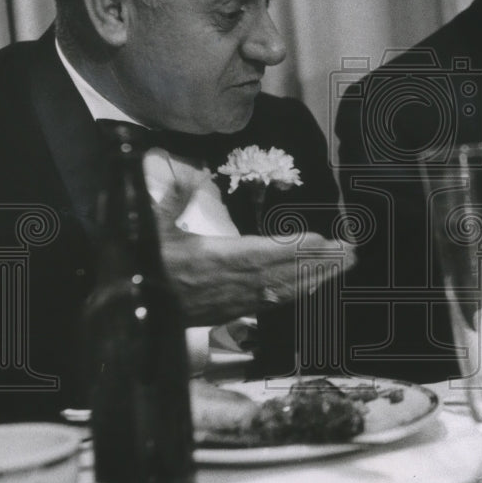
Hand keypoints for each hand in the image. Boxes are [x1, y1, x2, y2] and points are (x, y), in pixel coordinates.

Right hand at [153, 167, 354, 325]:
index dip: (292, 249)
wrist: (128, 312)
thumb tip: (183, 169)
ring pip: (282, 290)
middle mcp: (227, 285)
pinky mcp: (231, 312)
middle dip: (319, 263)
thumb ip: (169, 197)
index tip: (322, 239)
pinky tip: (316, 284)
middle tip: (353, 252)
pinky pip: (272, 302)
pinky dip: (298, 291)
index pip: (260, 254)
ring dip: (316, 277)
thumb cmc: (138, 267)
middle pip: (281, 274)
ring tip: (345, 264)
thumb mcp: (147, 228)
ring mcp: (232, 302)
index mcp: (209, 261)